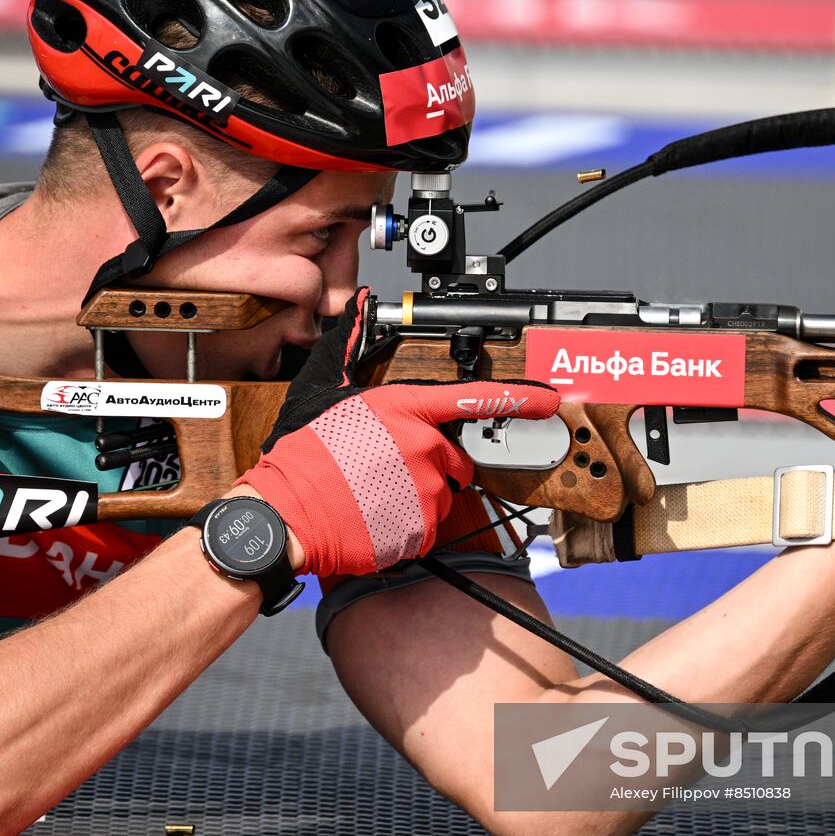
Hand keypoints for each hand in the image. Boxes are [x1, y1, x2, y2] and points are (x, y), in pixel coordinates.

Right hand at [237, 289, 559, 576]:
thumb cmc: (301, 456)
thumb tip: (358, 307)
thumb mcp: (321, 390)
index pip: (474, 399)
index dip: (518, 398)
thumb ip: (348, 346)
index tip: (548, 400)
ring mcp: (424, 490)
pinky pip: (426, 526)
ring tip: (371, 493)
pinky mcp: (419, 528)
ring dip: (415, 495)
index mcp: (404, 409)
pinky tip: (372, 515)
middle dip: (429, 463)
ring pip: (440, 493)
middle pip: (454, 456)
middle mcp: (422, 447)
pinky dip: (405, 525)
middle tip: (383, 469)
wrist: (285, 516)